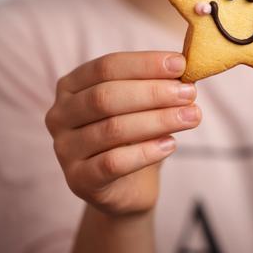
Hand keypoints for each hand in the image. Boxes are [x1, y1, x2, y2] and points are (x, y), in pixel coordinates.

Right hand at [45, 51, 200, 215]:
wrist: (128, 187)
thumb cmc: (136, 135)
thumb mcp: (144, 105)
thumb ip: (158, 84)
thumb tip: (186, 66)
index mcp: (72, 86)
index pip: (106, 67)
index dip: (144, 64)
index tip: (180, 65)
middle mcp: (60, 115)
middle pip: (106, 96)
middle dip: (153, 92)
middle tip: (190, 94)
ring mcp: (64, 149)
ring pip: (113, 129)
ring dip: (158, 120)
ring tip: (192, 117)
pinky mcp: (78, 180)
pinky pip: (113, 163)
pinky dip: (146, 152)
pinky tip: (171, 144)